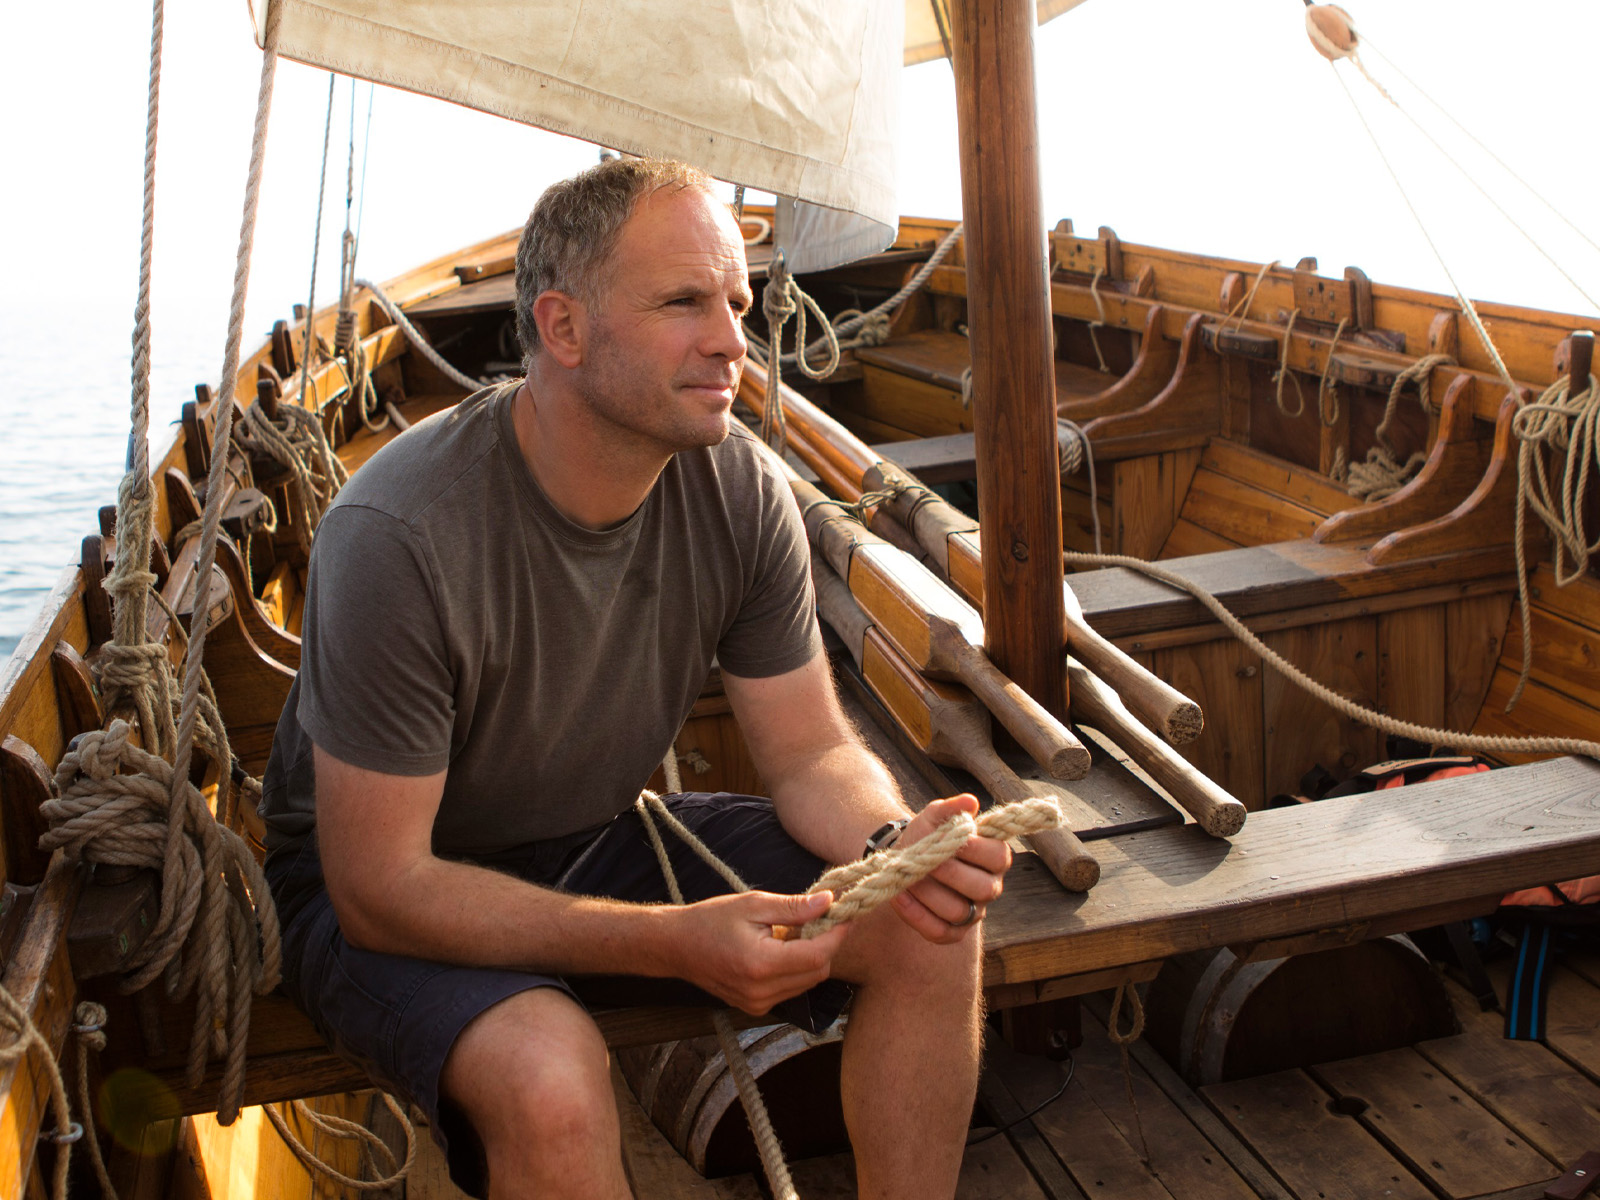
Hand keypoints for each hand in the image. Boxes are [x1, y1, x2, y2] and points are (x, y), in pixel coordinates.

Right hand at [670, 890, 847, 1014]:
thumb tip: (828, 902)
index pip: (817, 955)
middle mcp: (761, 992)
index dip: (837, 935)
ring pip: (807, 983)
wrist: (676, 946)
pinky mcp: (755, 1007)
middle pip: (818, 972)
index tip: (845, 914)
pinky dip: (796, 968)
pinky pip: (791, 989)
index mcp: (761, 964)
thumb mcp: (753, 904)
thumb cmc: (710, 920)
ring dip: (812, 957)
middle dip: (827, 944)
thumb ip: (793, 907)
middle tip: (823, 917)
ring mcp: (757, 1004)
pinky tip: (782, 948)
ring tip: (797, 931)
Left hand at [888, 794, 1010, 943]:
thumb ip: (951, 809)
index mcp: (994, 857)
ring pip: (958, 911)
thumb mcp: (935, 817)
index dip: (974, 849)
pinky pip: (939, 932)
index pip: (998, 857)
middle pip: (982, 888)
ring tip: (907, 875)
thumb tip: (970, 801)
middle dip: (949, 873)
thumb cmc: (928, 835)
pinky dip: (916, 915)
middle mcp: (990, 887)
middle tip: (924, 859)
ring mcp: (973, 912)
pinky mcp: (953, 932)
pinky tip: (899, 896)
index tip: (947, 838)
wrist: (905, 857)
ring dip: (928, 893)